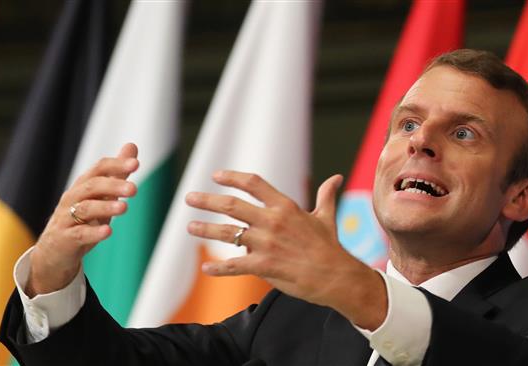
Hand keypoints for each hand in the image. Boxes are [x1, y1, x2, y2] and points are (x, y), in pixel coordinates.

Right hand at [26, 143, 138, 296]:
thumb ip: (117, 173)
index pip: (99, 169)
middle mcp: (73, 198)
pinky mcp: (65, 239)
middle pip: (91, 186)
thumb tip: (132, 146)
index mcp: (84, 185)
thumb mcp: (101, 195)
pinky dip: (93, 232)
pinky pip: (79, 234)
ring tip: (124, 208)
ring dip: (105, 207)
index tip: (136, 164)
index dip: (116, 165)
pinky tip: (108, 231)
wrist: (55, 251)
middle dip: (113, 186)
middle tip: (134, 189)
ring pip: (84, 209)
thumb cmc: (82, 218)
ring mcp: (66, 218)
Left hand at [185, 171, 387, 329]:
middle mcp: (273, 221)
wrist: (336, 276)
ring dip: (206, 230)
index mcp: (285, 206)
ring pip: (228, 233)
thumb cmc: (330, 246)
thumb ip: (326, 195)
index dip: (232, 178)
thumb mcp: (326, 216)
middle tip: (190, 198)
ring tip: (190, 227)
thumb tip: (337, 177)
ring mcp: (267, 244)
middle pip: (232, 205)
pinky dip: (219, 268)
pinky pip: (235, 266)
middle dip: (207, 200)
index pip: (254, 184)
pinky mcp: (265, 266)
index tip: (216, 175)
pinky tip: (207, 268)